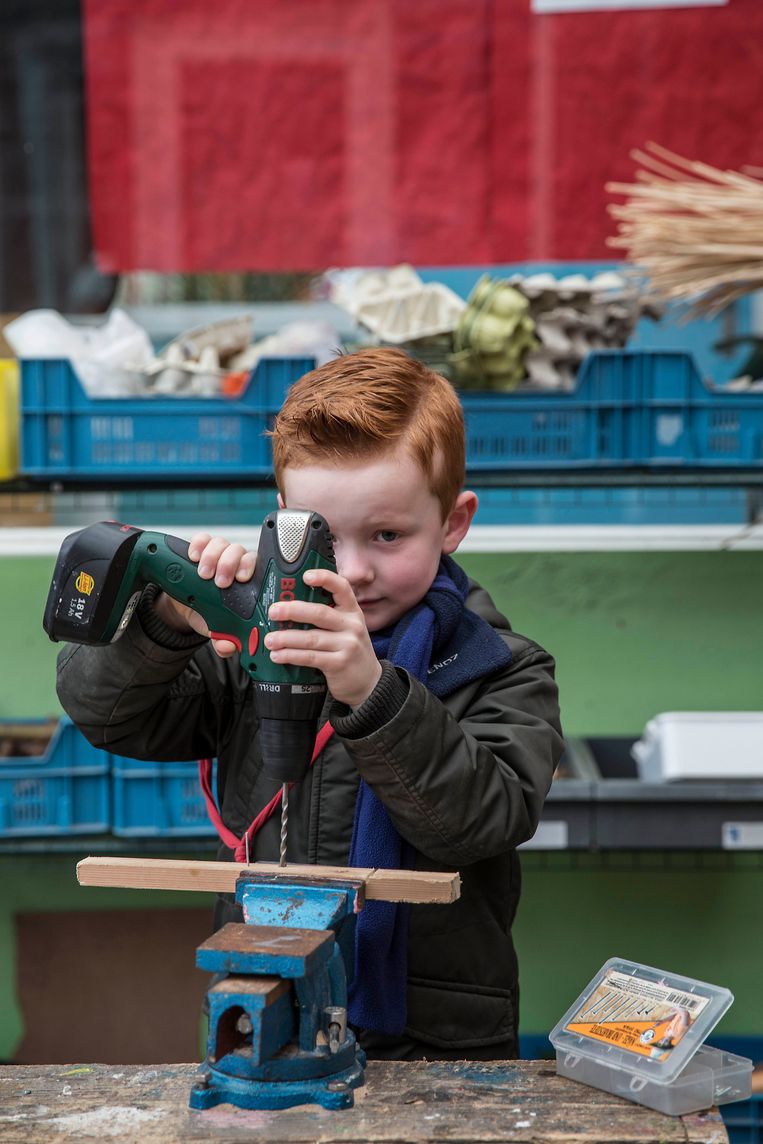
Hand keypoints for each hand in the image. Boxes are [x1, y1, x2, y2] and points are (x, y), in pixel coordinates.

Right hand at [155, 533, 256, 657]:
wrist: (187, 609)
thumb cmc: (210, 615)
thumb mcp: (216, 630)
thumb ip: (224, 640)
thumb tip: (229, 648)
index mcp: (247, 582)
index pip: (257, 566)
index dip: (251, 568)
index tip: (242, 579)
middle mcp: (235, 564)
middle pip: (239, 552)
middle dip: (229, 564)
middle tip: (219, 582)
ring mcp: (219, 554)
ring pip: (222, 543)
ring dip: (213, 556)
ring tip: (203, 574)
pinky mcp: (200, 549)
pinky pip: (203, 538)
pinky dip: (198, 544)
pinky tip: (193, 556)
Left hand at [264, 568, 381, 708]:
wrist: (368, 681)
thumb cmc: (349, 650)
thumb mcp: (346, 628)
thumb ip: (327, 616)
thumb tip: (289, 605)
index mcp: (352, 611)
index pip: (341, 588)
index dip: (324, 578)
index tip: (306, 576)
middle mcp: (352, 625)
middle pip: (320, 613)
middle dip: (293, 611)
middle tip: (273, 611)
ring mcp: (348, 645)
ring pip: (311, 638)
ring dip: (286, 638)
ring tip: (270, 639)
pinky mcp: (340, 664)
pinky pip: (310, 657)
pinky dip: (291, 656)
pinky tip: (278, 655)